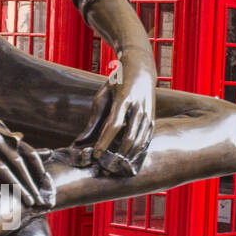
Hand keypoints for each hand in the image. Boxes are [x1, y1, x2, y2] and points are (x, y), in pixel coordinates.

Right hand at [0, 105, 54, 209]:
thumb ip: (14, 141)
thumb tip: (41, 149)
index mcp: (4, 136)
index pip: (28, 152)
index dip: (38, 168)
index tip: (47, 184)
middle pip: (17, 163)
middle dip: (30, 183)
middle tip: (40, 201)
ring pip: (2, 168)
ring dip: (15, 186)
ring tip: (27, 201)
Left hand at [70, 51, 155, 175]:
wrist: (141, 68)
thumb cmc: (117, 82)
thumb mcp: (102, 95)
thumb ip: (94, 118)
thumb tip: (81, 140)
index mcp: (124, 98)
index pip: (114, 125)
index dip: (105, 141)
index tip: (96, 154)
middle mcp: (138, 106)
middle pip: (129, 136)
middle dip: (118, 153)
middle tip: (108, 165)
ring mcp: (148, 112)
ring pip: (140, 140)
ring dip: (129, 155)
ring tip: (118, 166)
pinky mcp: (153, 117)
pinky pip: (147, 138)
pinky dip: (139, 150)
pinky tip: (131, 159)